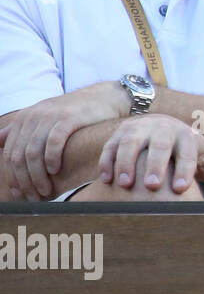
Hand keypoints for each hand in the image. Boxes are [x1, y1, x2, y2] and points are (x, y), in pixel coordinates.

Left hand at [0, 81, 128, 199]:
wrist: (103, 97)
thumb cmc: (74, 112)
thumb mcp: (44, 117)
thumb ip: (21, 130)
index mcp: (24, 119)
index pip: (10, 154)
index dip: (14, 177)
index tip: (21, 194)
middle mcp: (33, 116)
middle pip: (20, 156)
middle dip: (25, 181)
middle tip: (34, 197)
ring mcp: (50, 116)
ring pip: (34, 152)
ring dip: (37, 176)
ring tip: (45, 190)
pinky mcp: (68, 118)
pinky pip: (53, 142)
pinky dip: (52, 159)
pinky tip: (55, 170)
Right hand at [96, 114, 203, 198]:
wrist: (162, 124)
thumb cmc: (184, 150)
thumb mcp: (202, 159)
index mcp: (187, 137)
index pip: (188, 153)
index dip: (185, 169)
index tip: (181, 189)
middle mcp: (163, 130)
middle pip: (160, 146)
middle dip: (156, 165)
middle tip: (153, 186)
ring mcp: (140, 130)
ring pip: (131, 143)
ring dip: (127, 162)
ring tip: (126, 184)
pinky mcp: (119, 134)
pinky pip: (110, 146)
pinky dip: (107, 161)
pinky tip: (105, 180)